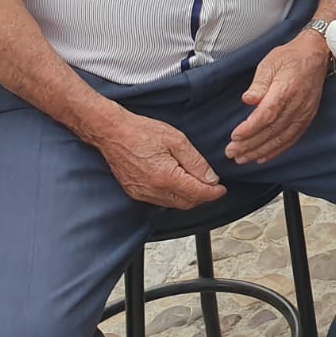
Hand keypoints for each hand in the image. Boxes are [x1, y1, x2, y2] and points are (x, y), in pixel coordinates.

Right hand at [94, 110, 225, 209]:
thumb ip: (196, 162)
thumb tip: (210, 178)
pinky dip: (173, 196)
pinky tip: (178, 185)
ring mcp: (142, 193)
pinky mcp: (134, 192)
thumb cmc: (143, 132)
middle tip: (213, 186)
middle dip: (203, 197)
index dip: (213, 193)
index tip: (222, 189)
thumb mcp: (177, 140)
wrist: (112, 133)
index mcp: (166, 177)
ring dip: (188, 198)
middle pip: (186, 203)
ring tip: (198, 184)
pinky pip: (159, 201)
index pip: (197, 193)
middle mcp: (153, 190)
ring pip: (173, 204)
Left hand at [225, 35, 329, 164]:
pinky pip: (292, 138)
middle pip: (273, 130)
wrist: (316, 54)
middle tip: (232, 152)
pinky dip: (277, 150)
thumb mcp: (270, 63)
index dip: (251, 128)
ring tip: (242, 158)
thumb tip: (248, 100)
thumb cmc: (291, 57)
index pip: (268, 113)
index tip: (235, 136)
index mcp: (287, 88)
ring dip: (261, 151)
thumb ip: (259, 84)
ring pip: (282, 138)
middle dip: (250, 144)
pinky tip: (263, 156)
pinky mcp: (308, 117)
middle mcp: (298, 104)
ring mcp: (305, 112)